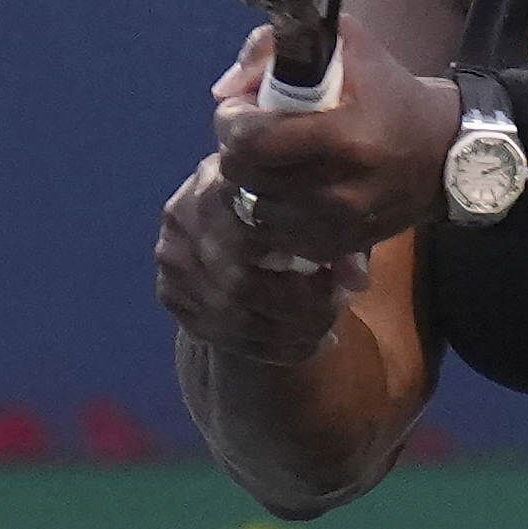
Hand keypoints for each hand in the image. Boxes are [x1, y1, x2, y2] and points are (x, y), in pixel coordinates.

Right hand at [157, 150, 373, 366]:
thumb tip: (357, 281)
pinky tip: (304, 345)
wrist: (231, 209)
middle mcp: (183, 215)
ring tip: (325, 328)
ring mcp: (171, 258)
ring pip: (231, 318)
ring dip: (287, 334)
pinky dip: (270, 349)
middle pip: (239, 283)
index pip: (253, 230)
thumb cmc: (288, 203)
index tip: (335, 278)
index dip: (300, 263)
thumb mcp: (318, 205)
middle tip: (334, 309)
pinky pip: (220, 336)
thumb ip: (340, 235)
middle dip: (298, 309)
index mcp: (220, 179)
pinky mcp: (171, 294)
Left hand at [211, 17, 461, 265]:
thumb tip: (224, 89)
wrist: (447, 154)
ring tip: (269, 161)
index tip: (240, 108)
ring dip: (249, 182)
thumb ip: (277, 48)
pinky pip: (274, 235)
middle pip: (243, 175)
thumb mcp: (347, 45)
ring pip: (252, 208)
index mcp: (342, 135)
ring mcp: (337, 224)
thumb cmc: (392, 94)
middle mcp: (338, 188)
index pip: (251, 139)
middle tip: (252, 134)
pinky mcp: (337, 246)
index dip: (231, 119)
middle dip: (235, 149)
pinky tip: (285, 189)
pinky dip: (270, 211)